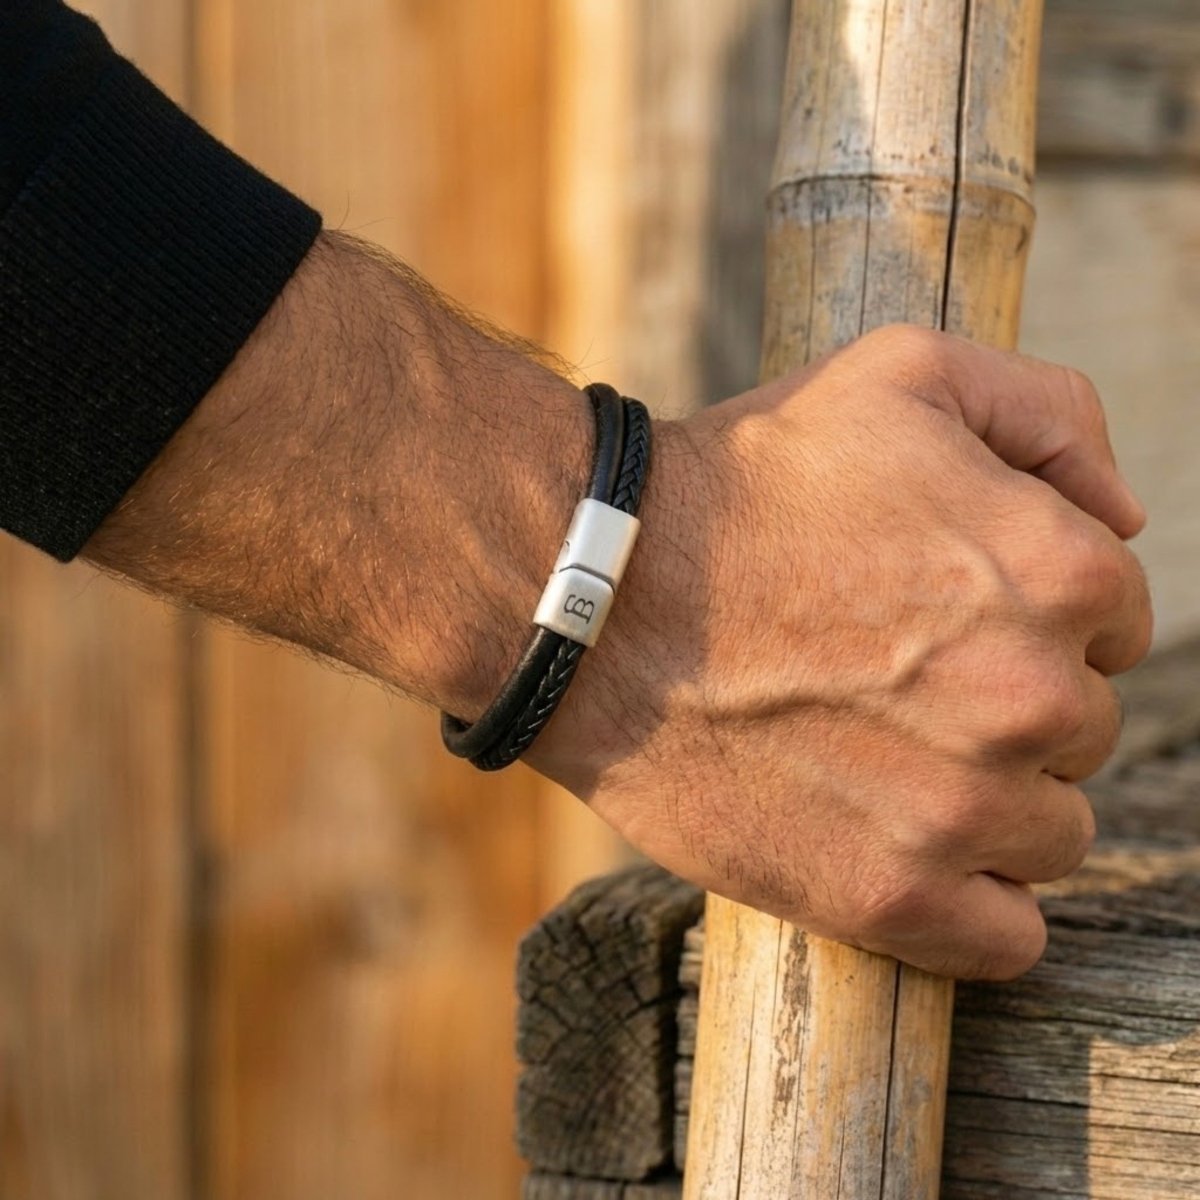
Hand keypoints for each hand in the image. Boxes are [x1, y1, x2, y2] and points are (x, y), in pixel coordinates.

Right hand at [533, 325, 1151, 980]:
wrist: (600, 599)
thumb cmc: (744, 483)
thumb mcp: (899, 369)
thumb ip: (1049, 412)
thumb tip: (1124, 512)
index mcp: (1056, 572)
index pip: (1116, 623)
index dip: (1032, 612)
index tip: (949, 612)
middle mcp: (1030, 699)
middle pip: (1080, 731)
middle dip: (1007, 702)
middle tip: (897, 680)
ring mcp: (960, 811)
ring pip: (1051, 834)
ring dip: (992, 801)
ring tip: (888, 758)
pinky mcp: (888, 898)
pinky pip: (1006, 937)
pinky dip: (973, 904)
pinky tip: (908, 849)